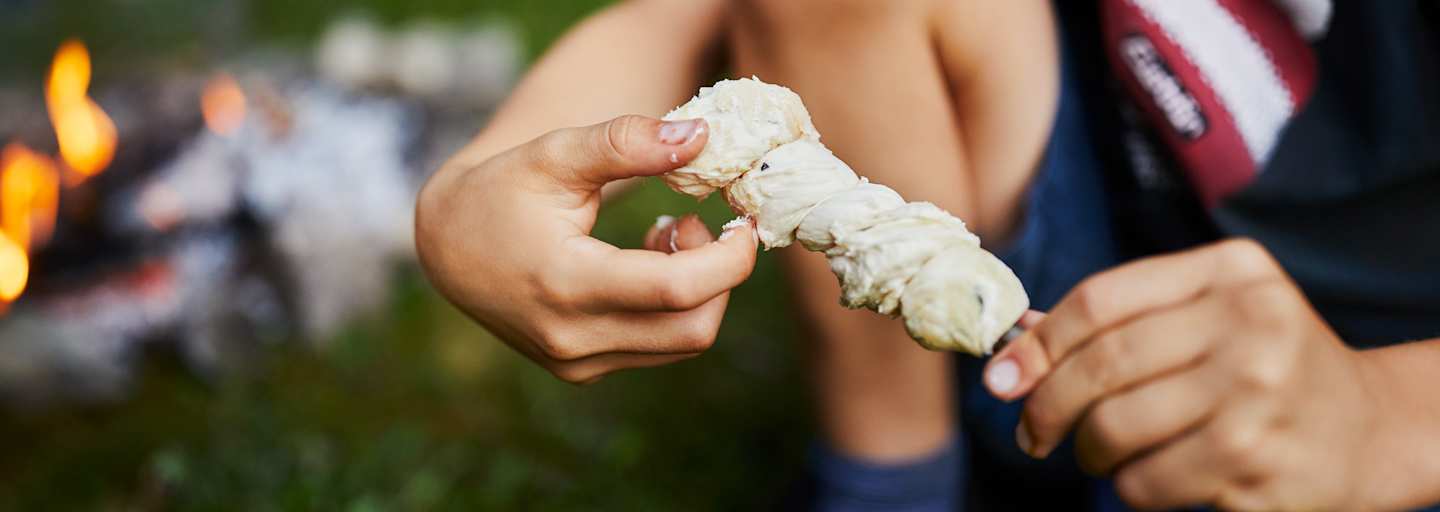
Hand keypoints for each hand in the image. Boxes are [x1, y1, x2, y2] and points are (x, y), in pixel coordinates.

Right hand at [415, 115, 757, 383]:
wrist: (448, 245)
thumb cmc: (504, 189)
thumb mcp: (558, 153)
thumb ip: (626, 142)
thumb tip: (700, 136)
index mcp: (565, 283)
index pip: (677, 290)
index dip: (729, 258)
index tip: (740, 218)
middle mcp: (572, 337)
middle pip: (694, 328)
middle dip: (721, 275)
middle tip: (699, 222)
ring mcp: (576, 362)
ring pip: (682, 343)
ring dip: (699, 290)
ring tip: (666, 234)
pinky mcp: (580, 369)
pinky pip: (656, 348)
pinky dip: (673, 307)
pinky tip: (646, 260)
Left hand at [983, 239, 1389, 509]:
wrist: (1367, 430)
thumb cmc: (1263, 367)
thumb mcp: (1209, 317)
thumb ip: (1121, 322)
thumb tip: (1015, 344)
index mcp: (1229, 271)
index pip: (1101, 300)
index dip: (1038, 343)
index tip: (1001, 377)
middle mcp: (1250, 322)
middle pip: (1102, 365)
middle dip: (1047, 405)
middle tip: (1033, 432)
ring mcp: (1257, 392)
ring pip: (1116, 428)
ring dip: (1089, 451)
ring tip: (1096, 453)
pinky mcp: (1255, 459)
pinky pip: (1147, 481)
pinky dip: (1129, 486)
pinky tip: (1147, 477)